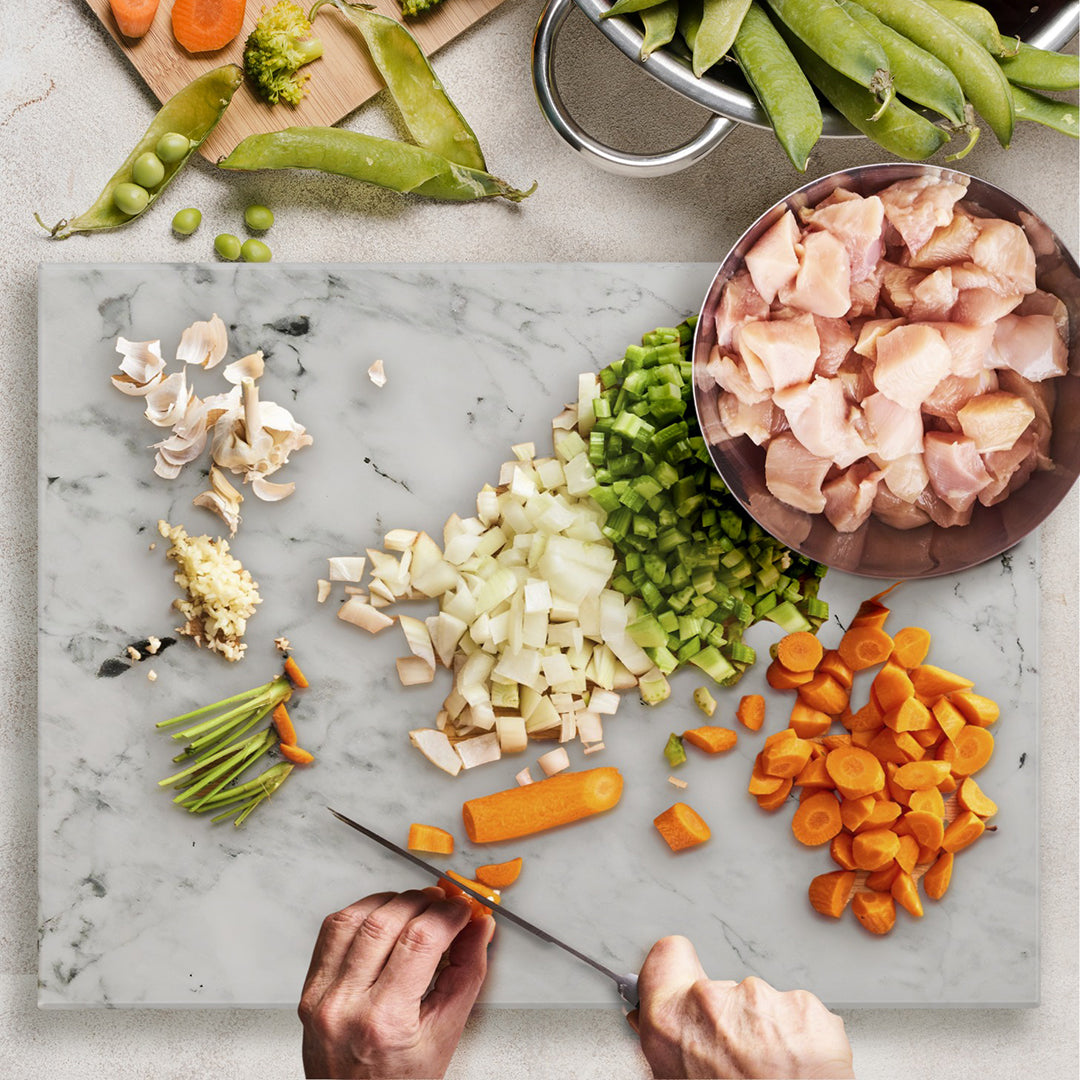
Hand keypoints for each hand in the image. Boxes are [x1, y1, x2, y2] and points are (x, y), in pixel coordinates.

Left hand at [298, 887, 494, 1078]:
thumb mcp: (446, 1034)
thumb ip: (467, 974)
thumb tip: (479, 927)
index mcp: (384, 1022)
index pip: (420, 941)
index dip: (447, 914)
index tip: (463, 908)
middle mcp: (345, 1006)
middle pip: (386, 922)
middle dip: (423, 901)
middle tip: (444, 903)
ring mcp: (321, 996)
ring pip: (354, 918)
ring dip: (391, 901)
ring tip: (416, 906)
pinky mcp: (309, 989)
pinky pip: (332, 931)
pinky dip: (361, 913)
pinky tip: (382, 917)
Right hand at [629, 936, 853, 1079]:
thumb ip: (673, 1046)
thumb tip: (663, 1030)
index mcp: (672, 1023)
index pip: (668, 956)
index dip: (678, 969)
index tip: (685, 975)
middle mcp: (713, 1003)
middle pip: (720, 989)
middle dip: (731, 1020)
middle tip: (742, 1065)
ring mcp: (762, 1002)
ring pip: (763, 1006)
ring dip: (769, 1034)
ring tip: (775, 1076)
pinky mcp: (806, 1009)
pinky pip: (799, 1016)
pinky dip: (802, 1039)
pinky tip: (799, 1070)